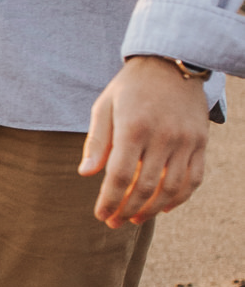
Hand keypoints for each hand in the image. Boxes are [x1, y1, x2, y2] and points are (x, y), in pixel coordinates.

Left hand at [79, 57, 209, 227]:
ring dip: (152, 210)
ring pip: (172, 188)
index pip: (119, 175)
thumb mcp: (105, 106)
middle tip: (115, 222)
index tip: (101, 215)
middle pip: (145, 187)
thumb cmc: (130, 87)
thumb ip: (97, 141)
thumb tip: (85, 174)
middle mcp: (162, 136)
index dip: (110, 200)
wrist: (170, 63)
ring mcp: (185, 140)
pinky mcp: (201, 142)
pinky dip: (180, 198)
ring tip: (135, 219)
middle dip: (128, 210)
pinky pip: (194, 179)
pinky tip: (163, 207)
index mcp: (133, 126)